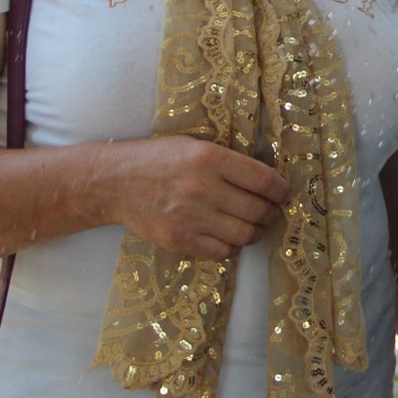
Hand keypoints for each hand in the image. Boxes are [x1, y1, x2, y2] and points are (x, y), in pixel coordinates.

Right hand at [105, 137, 292, 260]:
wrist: (114, 183)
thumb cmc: (157, 159)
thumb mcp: (194, 146)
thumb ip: (227, 161)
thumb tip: (266, 179)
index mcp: (210, 158)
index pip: (264, 180)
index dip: (281, 190)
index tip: (283, 193)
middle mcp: (203, 188)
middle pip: (258, 210)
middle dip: (271, 213)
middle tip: (270, 212)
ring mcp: (191, 217)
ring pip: (244, 234)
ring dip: (254, 232)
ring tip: (251, 225)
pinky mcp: (180, 240)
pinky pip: (222, 251)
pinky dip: (231, 246)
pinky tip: (227, 236)